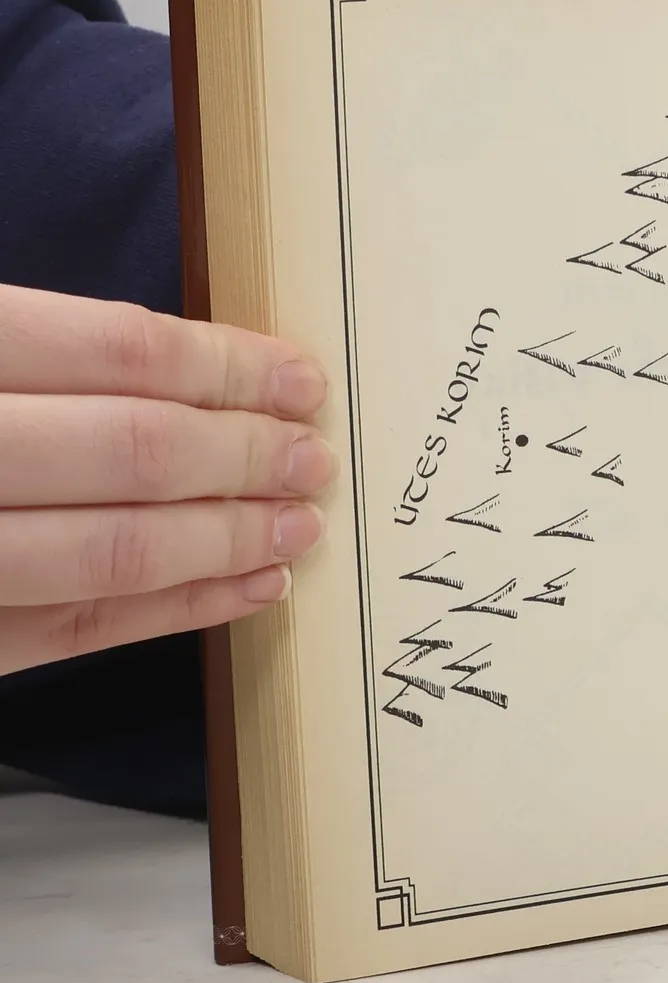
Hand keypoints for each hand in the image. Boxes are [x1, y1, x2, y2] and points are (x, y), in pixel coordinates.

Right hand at [0, 284, 332, 674]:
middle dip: (243, 457)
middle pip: (132, 452)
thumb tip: (193, 364)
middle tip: (315, 457)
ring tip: (299, 526)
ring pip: (107, 554)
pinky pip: (69, 631)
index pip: (119, 353)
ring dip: (225, 541)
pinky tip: (245, 591)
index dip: (227, 367)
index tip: (302, 378)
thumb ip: (37, 352)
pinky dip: (172, 613)